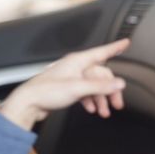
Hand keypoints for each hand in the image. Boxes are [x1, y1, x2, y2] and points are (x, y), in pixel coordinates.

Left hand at [0, 39, 129, 129]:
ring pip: (93, 85)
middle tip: (117, 103)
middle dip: (110, 89)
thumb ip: (100, 86)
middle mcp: (75, 67)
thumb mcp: (77, 88)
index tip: (125, 42)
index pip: (102, 51)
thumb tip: (118, 83)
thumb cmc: (46, 91)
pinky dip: (90, 100)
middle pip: (100, 74)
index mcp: (78, 61)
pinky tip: (90, 108)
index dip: (115, 47)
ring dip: (100, 98)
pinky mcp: (67, 87)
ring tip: (103, 111)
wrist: (29, 103)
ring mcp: (71, 77)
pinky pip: (85, 91)